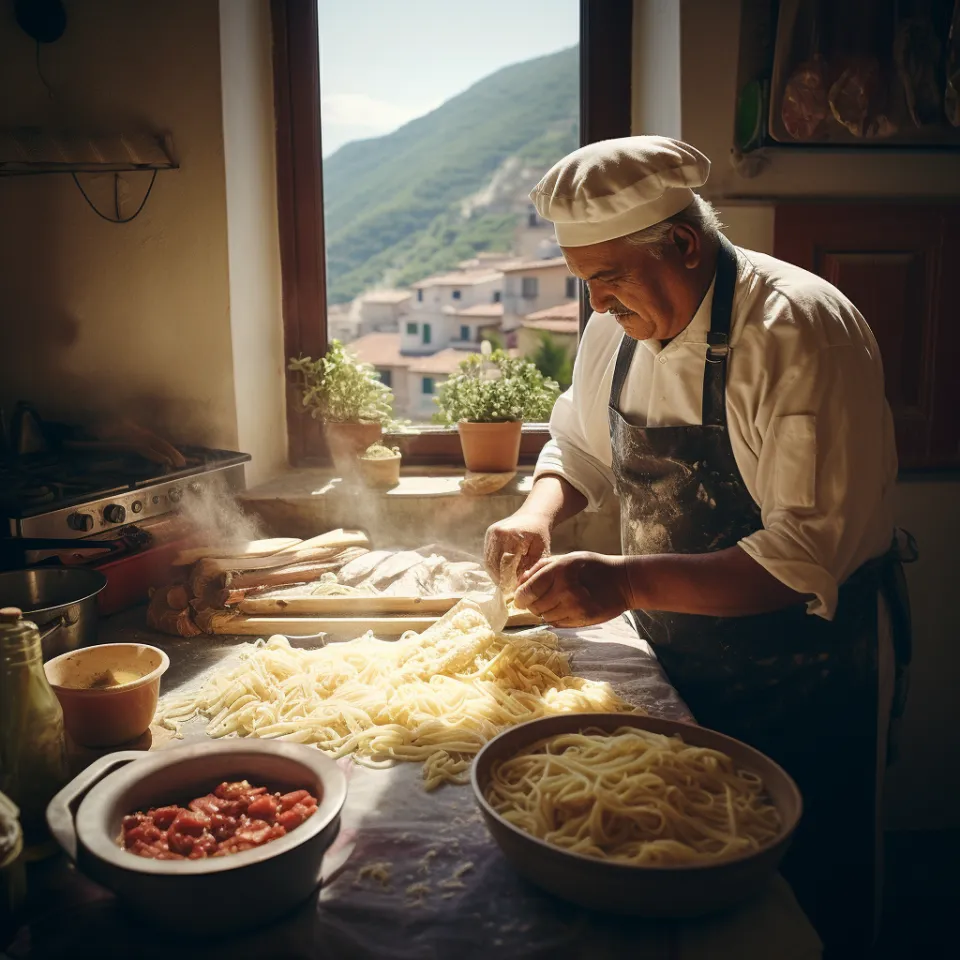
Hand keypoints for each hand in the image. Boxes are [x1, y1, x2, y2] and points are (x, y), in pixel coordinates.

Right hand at [483, 512, 551, 585]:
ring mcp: (491, 532)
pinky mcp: (489, 534)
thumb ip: (531, 566)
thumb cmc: (540, 533)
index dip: (507, 579)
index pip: (504, 564)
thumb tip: (520, 584)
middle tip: (507, 590)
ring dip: (495, 573)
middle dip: (499, 578)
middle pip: (493, 563)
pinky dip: (494, 565)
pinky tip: (502, 572)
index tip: (512, 590)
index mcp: (510, 536)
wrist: (534, 514)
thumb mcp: (541, 550)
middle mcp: (497, 533)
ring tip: (504, 583)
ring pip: (488, 560)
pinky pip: (488, 554)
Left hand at [513, 552, 632, 626]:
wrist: (623, 581)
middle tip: (541, 598)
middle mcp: (565, 590)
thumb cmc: (592, 566)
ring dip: (546, 611)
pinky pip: (557, 624)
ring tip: (558, 601)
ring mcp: (575, 607)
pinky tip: (566, 608)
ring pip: (545, 617)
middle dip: (533, 604)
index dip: (520, 596)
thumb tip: (520, 583)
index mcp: (559, 570)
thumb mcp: (566, 558)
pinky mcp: (582, 619)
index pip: (528, 590)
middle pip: (534, 607)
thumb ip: (541, 569)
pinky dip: (557, 618)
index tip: (520, 598)